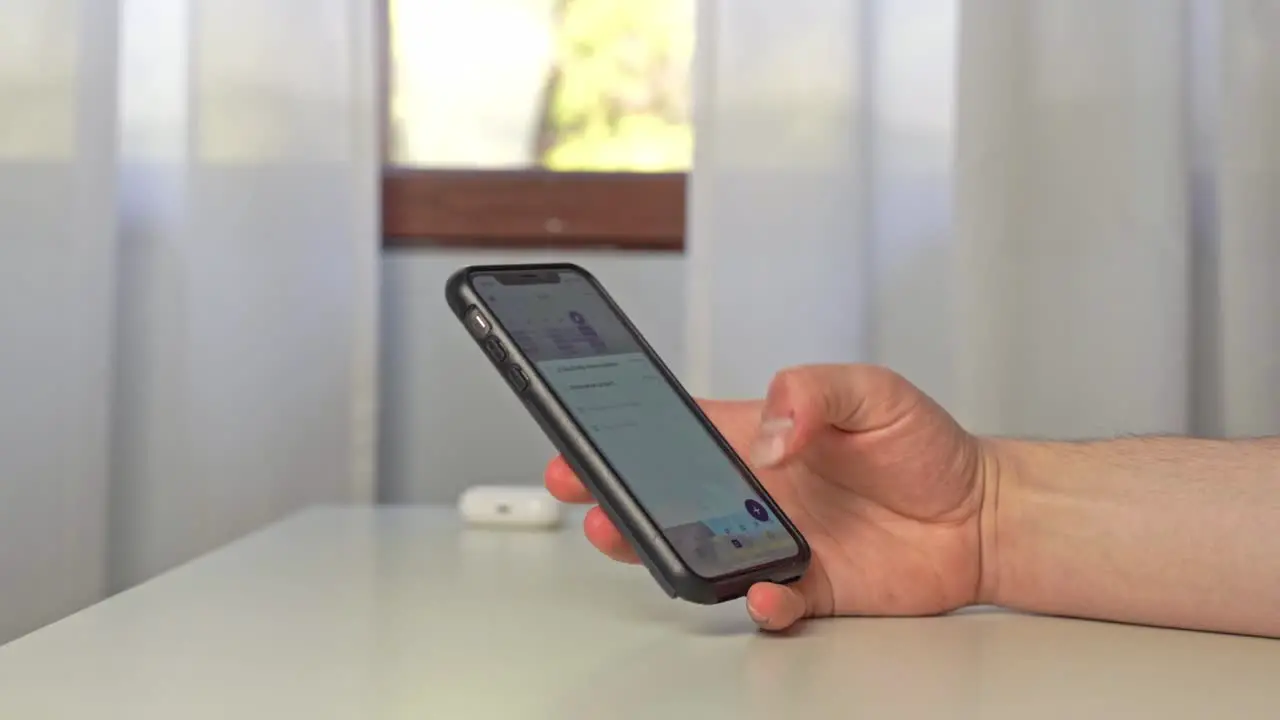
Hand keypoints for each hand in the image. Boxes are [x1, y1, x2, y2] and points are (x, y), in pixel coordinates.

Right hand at [544, 364, 992, 630]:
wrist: (982, 514)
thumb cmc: (924, 445)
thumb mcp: (871, 389)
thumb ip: (813, 393)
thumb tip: (769, 434)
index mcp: (760, 435)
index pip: (676, 431)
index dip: (624, 431)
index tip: (582, 431)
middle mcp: (758, 490)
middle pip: (670, 495)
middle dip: (619, 494)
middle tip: (588, 492)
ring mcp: (778, 539)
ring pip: (703, 551)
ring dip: (668, 550)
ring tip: (646, 542)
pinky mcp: (809, 585)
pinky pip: (767, 600)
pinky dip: (758, 600)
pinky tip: (763, 588)